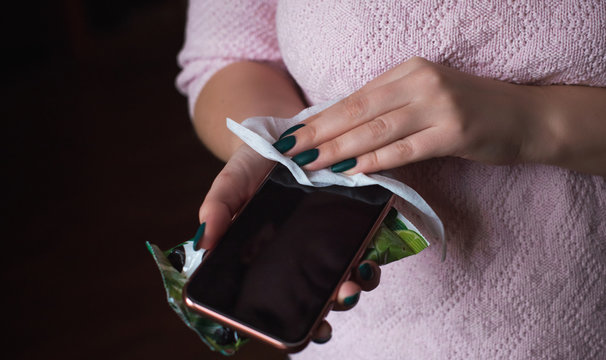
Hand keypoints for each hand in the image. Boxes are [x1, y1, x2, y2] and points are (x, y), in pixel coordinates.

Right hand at [196, 144, 381, 343]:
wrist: (287, 134)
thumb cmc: (253, 164)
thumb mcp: (231, 182)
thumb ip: (218, 208)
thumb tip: (201, 242)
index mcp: (270, 257)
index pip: (282, 299)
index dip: (295, 322)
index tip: (303, 335)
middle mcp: (303, 256)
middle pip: (319, 295)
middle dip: (330, 307)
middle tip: (335, 302)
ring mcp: (330, 241)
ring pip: (346, 276)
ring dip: (353, 286)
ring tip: (352, 282)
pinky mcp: (354, 220)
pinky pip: (366, 245)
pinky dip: (369, 255)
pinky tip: (366, 255)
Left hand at [274, 56, 543, 173]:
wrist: (525, 117)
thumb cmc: (470, 110)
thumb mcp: (426, 97)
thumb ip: (389, 108)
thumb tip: (340, 130)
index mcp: (409, 70)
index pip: (355, 97)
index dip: (320, 118)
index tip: (291, 135)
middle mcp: (420, 82)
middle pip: (358, 111)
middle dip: (318, 133)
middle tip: (287, 151)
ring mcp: (439, 105)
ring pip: (376, 130)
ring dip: (338, 148)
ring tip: (308, 163)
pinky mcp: (454, 132)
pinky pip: (405, 150)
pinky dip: (374, 161)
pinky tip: (350, 172)